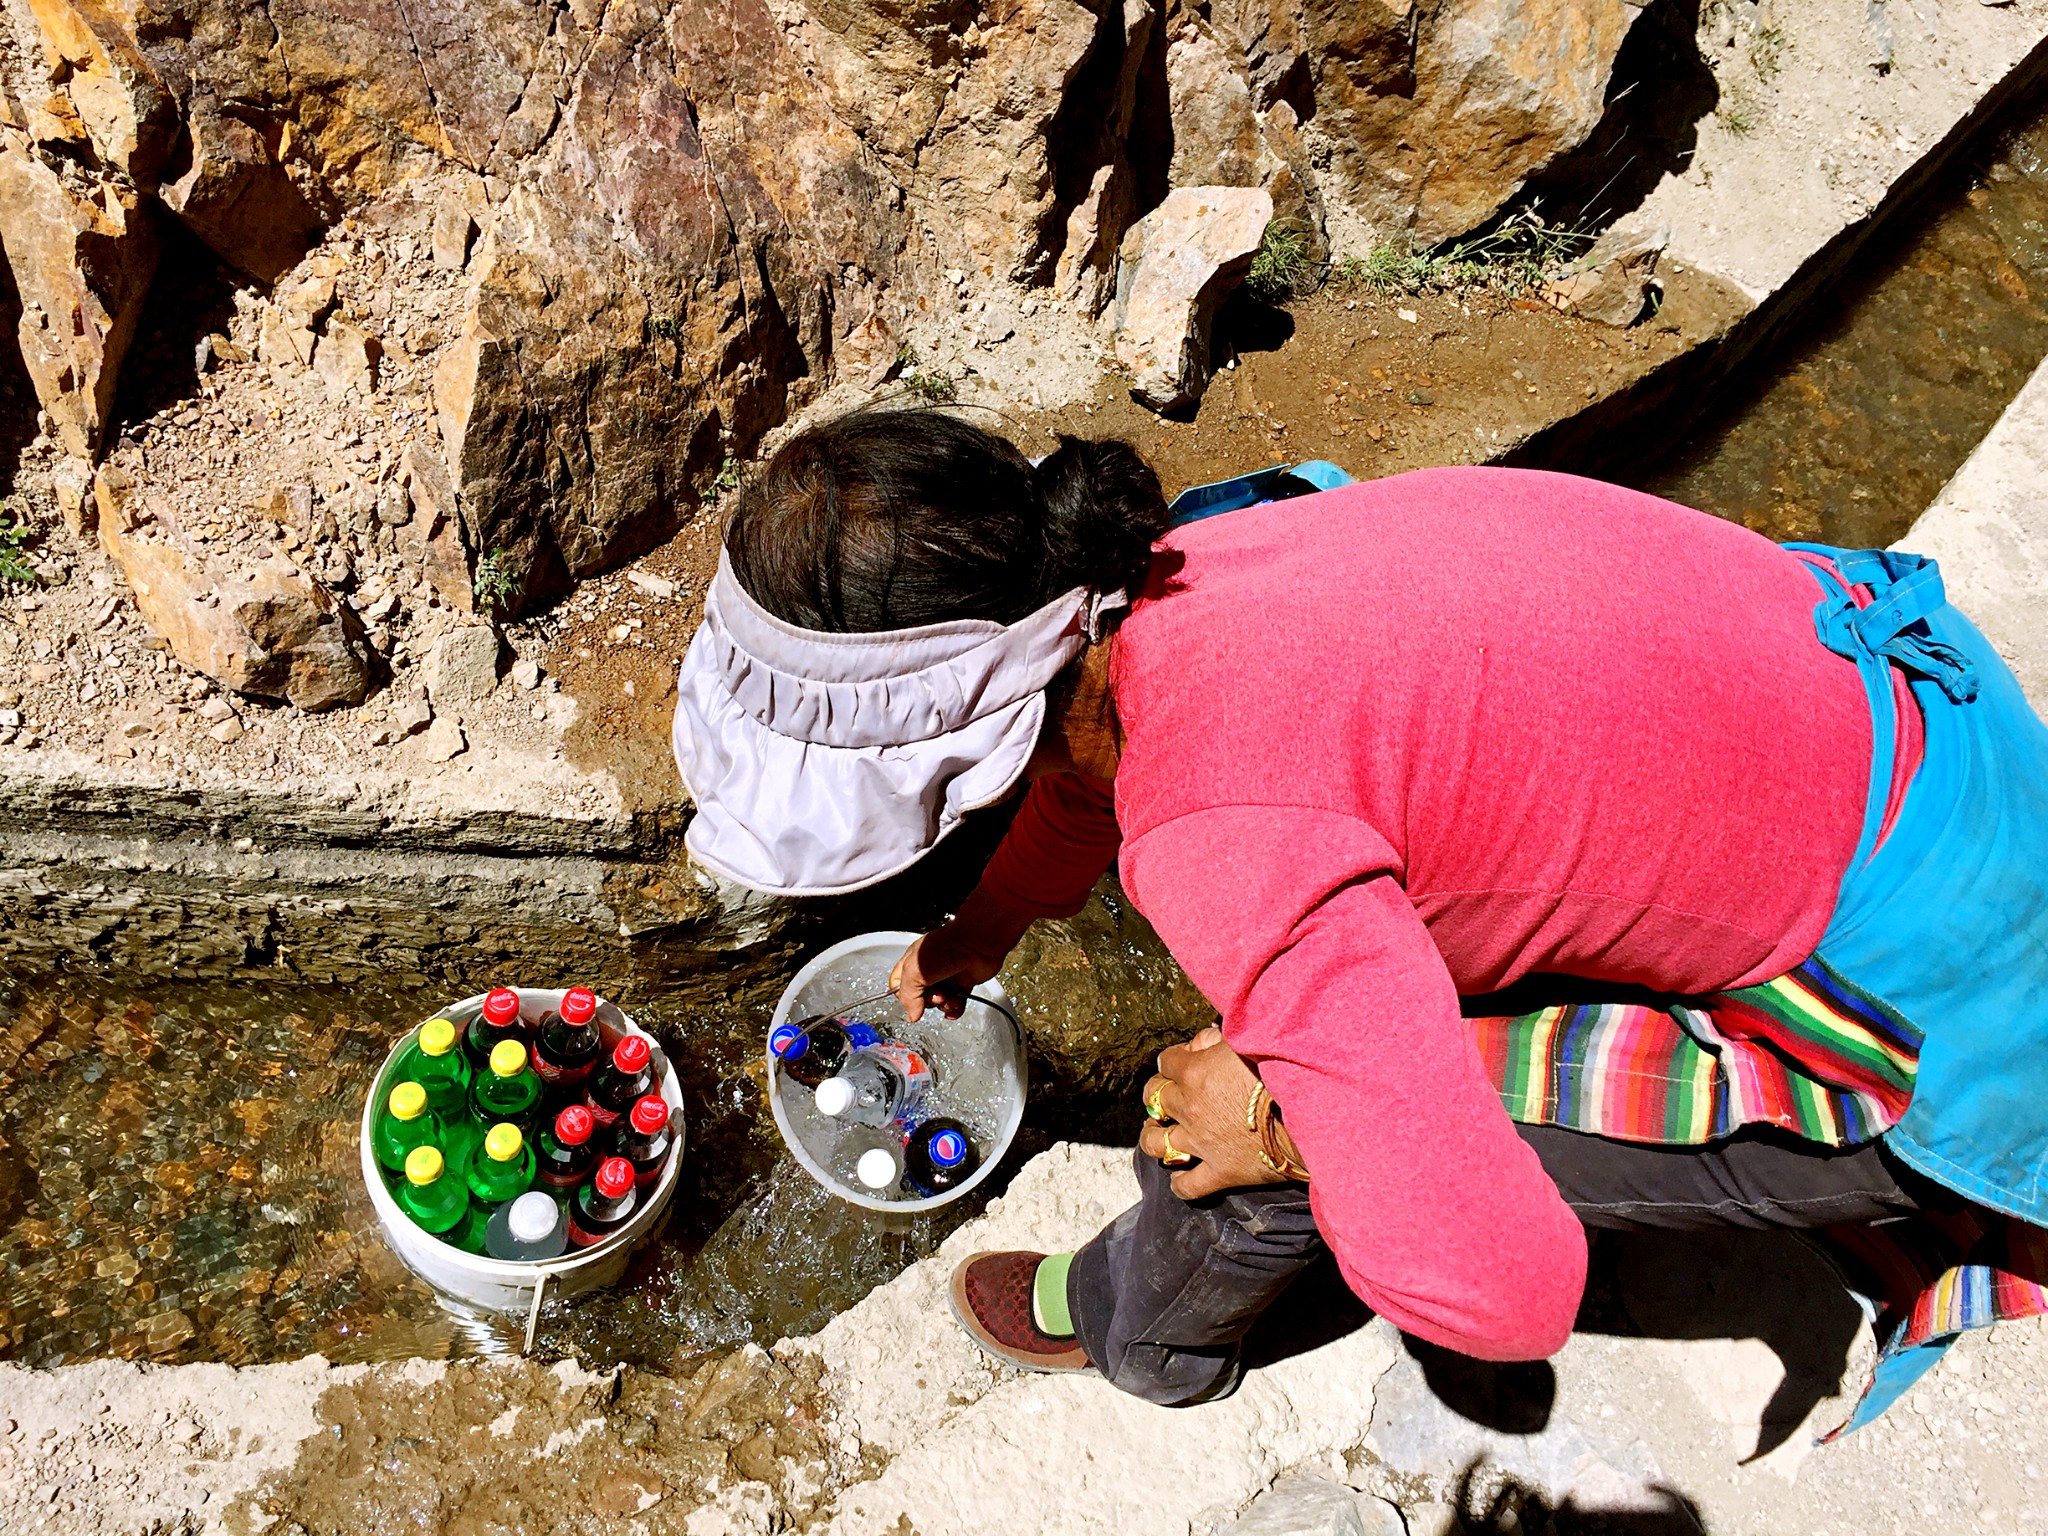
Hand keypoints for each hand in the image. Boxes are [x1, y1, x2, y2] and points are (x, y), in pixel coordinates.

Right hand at [889, 889, 1025, 1021]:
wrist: (976, 944)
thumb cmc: (946, 948)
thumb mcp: (914, 971)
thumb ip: (908, 996)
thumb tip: (912, 1015)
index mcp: (912, 962)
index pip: (899, 986)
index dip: (904, 997)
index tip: (912, 1003)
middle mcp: (929, 969)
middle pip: (920, 997)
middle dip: (927, 1002)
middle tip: (936, 996)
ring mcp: (946, 976)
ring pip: (939, 1002)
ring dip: (944, 1006)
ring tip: (949, 998)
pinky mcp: (963, 983)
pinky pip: (957, 1003)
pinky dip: (956, 1009)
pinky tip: (955, 1007)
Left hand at [1138, 1026, 1302, 1198]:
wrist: (1309, 1113)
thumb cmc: (1280, 1070)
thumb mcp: (1246, 1040)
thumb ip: (1216, 1039)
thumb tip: (1198, 1044)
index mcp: (1194, 1072)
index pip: (1166, 1061)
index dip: (1174, 1060)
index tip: (1184, 1060)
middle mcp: (1189, 1107)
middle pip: (1154, 1097)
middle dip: (1158, 1093)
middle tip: (1168, 1094)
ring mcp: (1201, 1143)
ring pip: (1156, 1143)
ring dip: (1153, 1136)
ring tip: (1157, 1132)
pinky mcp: (1220, 1172)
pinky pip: (1187, 1186)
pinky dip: (1181, 1183)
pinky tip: (1182, 1177)